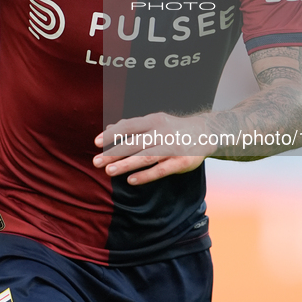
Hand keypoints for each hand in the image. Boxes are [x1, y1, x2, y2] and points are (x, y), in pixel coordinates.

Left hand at [93, 111, 215, 184]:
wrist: (206, 133)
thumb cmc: (173, 128)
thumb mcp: (155, 122)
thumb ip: (133, 126)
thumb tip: (109, 127)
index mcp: (154, 120)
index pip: (129, 126)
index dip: (112, 134)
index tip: (96, 143)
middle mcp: (162, 132)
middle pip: (134, 143)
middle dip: (114, 153)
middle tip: (96, 162)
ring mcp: (172, 147)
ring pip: (146, 157)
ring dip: (126, 164)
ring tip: (109, 171)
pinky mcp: (181, 162)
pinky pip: (161, 170)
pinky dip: (146, 175)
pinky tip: (131, 180)